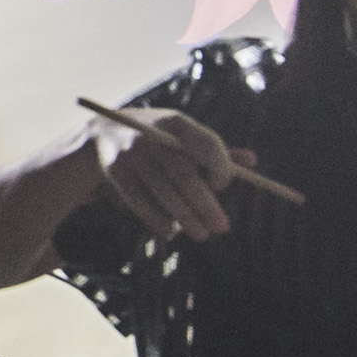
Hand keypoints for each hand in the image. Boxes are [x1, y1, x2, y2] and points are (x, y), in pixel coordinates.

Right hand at [96, 108, 257, 242]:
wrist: (103, 132)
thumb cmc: (157, 136)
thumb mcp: (182, 135)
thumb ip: (215, 149)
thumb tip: (252, 161)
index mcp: (175, 122)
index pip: (205, 143)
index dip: (220, 166)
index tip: (223, 185)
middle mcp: (151, 135)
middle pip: (184, 174)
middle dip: (205, 204)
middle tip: (222, 227)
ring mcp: (131, 154)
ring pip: (164, 191)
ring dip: (185, 217)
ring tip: (202, 235)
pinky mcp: (115, 171)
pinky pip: (139, 201)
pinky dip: (157, 219)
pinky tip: (172, 232)